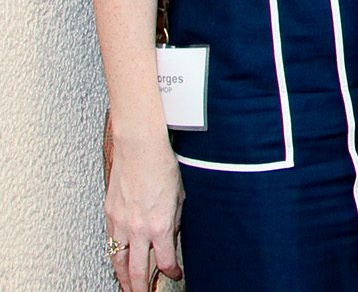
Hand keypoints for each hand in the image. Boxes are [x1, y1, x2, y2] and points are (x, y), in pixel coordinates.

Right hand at [105, 128, 182, 291]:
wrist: (139, 149)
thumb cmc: (162, 167)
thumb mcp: (180, 198)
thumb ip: (174, 222)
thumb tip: (171, 239)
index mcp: (161, 225)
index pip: (165, 261)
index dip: (171, 272)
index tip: (176, 274)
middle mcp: (138, 229)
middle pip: (136, 270)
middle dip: (140, 287)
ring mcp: (120, 224)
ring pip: (118, 262)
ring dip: (123, 278)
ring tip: (128, 287)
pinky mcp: (109, 216)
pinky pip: (110, 244)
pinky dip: (114, 257)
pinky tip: (118, 262)